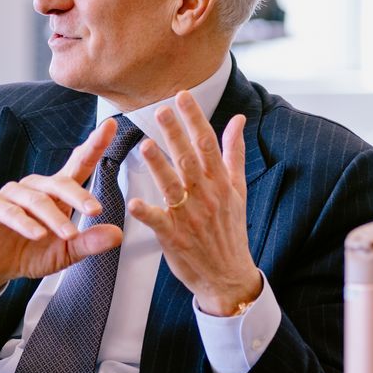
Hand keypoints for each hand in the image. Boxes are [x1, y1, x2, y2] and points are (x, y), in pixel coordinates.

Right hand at [0, 116, 123, 300]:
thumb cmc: (31, 252)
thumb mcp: (66, 252)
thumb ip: (89, 242)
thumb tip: (117, 234)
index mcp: (56, 193)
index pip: (78, 164)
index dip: (94, 145)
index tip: (110, 125)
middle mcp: (35, 187)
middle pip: (60, 183)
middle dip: (79, 196)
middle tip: (96, 211)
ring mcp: (12, 195)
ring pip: (37, 200)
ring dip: (55, 218)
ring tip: (69, 234)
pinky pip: (10, 211)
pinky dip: (26, 223)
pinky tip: (38, 235)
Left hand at [131, 91, 261, 316]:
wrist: (229, 275)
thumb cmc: (231, 230)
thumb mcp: (238, 189)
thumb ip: (234, 153)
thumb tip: (238, 120)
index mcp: (220, 183)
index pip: (207, 144)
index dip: (194, 119)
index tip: (182, 97)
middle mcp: (207, 196)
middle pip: (189, 160)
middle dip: (175, 134)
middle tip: (160, 110)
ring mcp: (191, 217)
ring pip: (173, 186)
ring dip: (159, 166)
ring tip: (145, 145)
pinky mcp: (176, 238)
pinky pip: (160, 222)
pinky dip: (147, 212)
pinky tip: (134, 202)